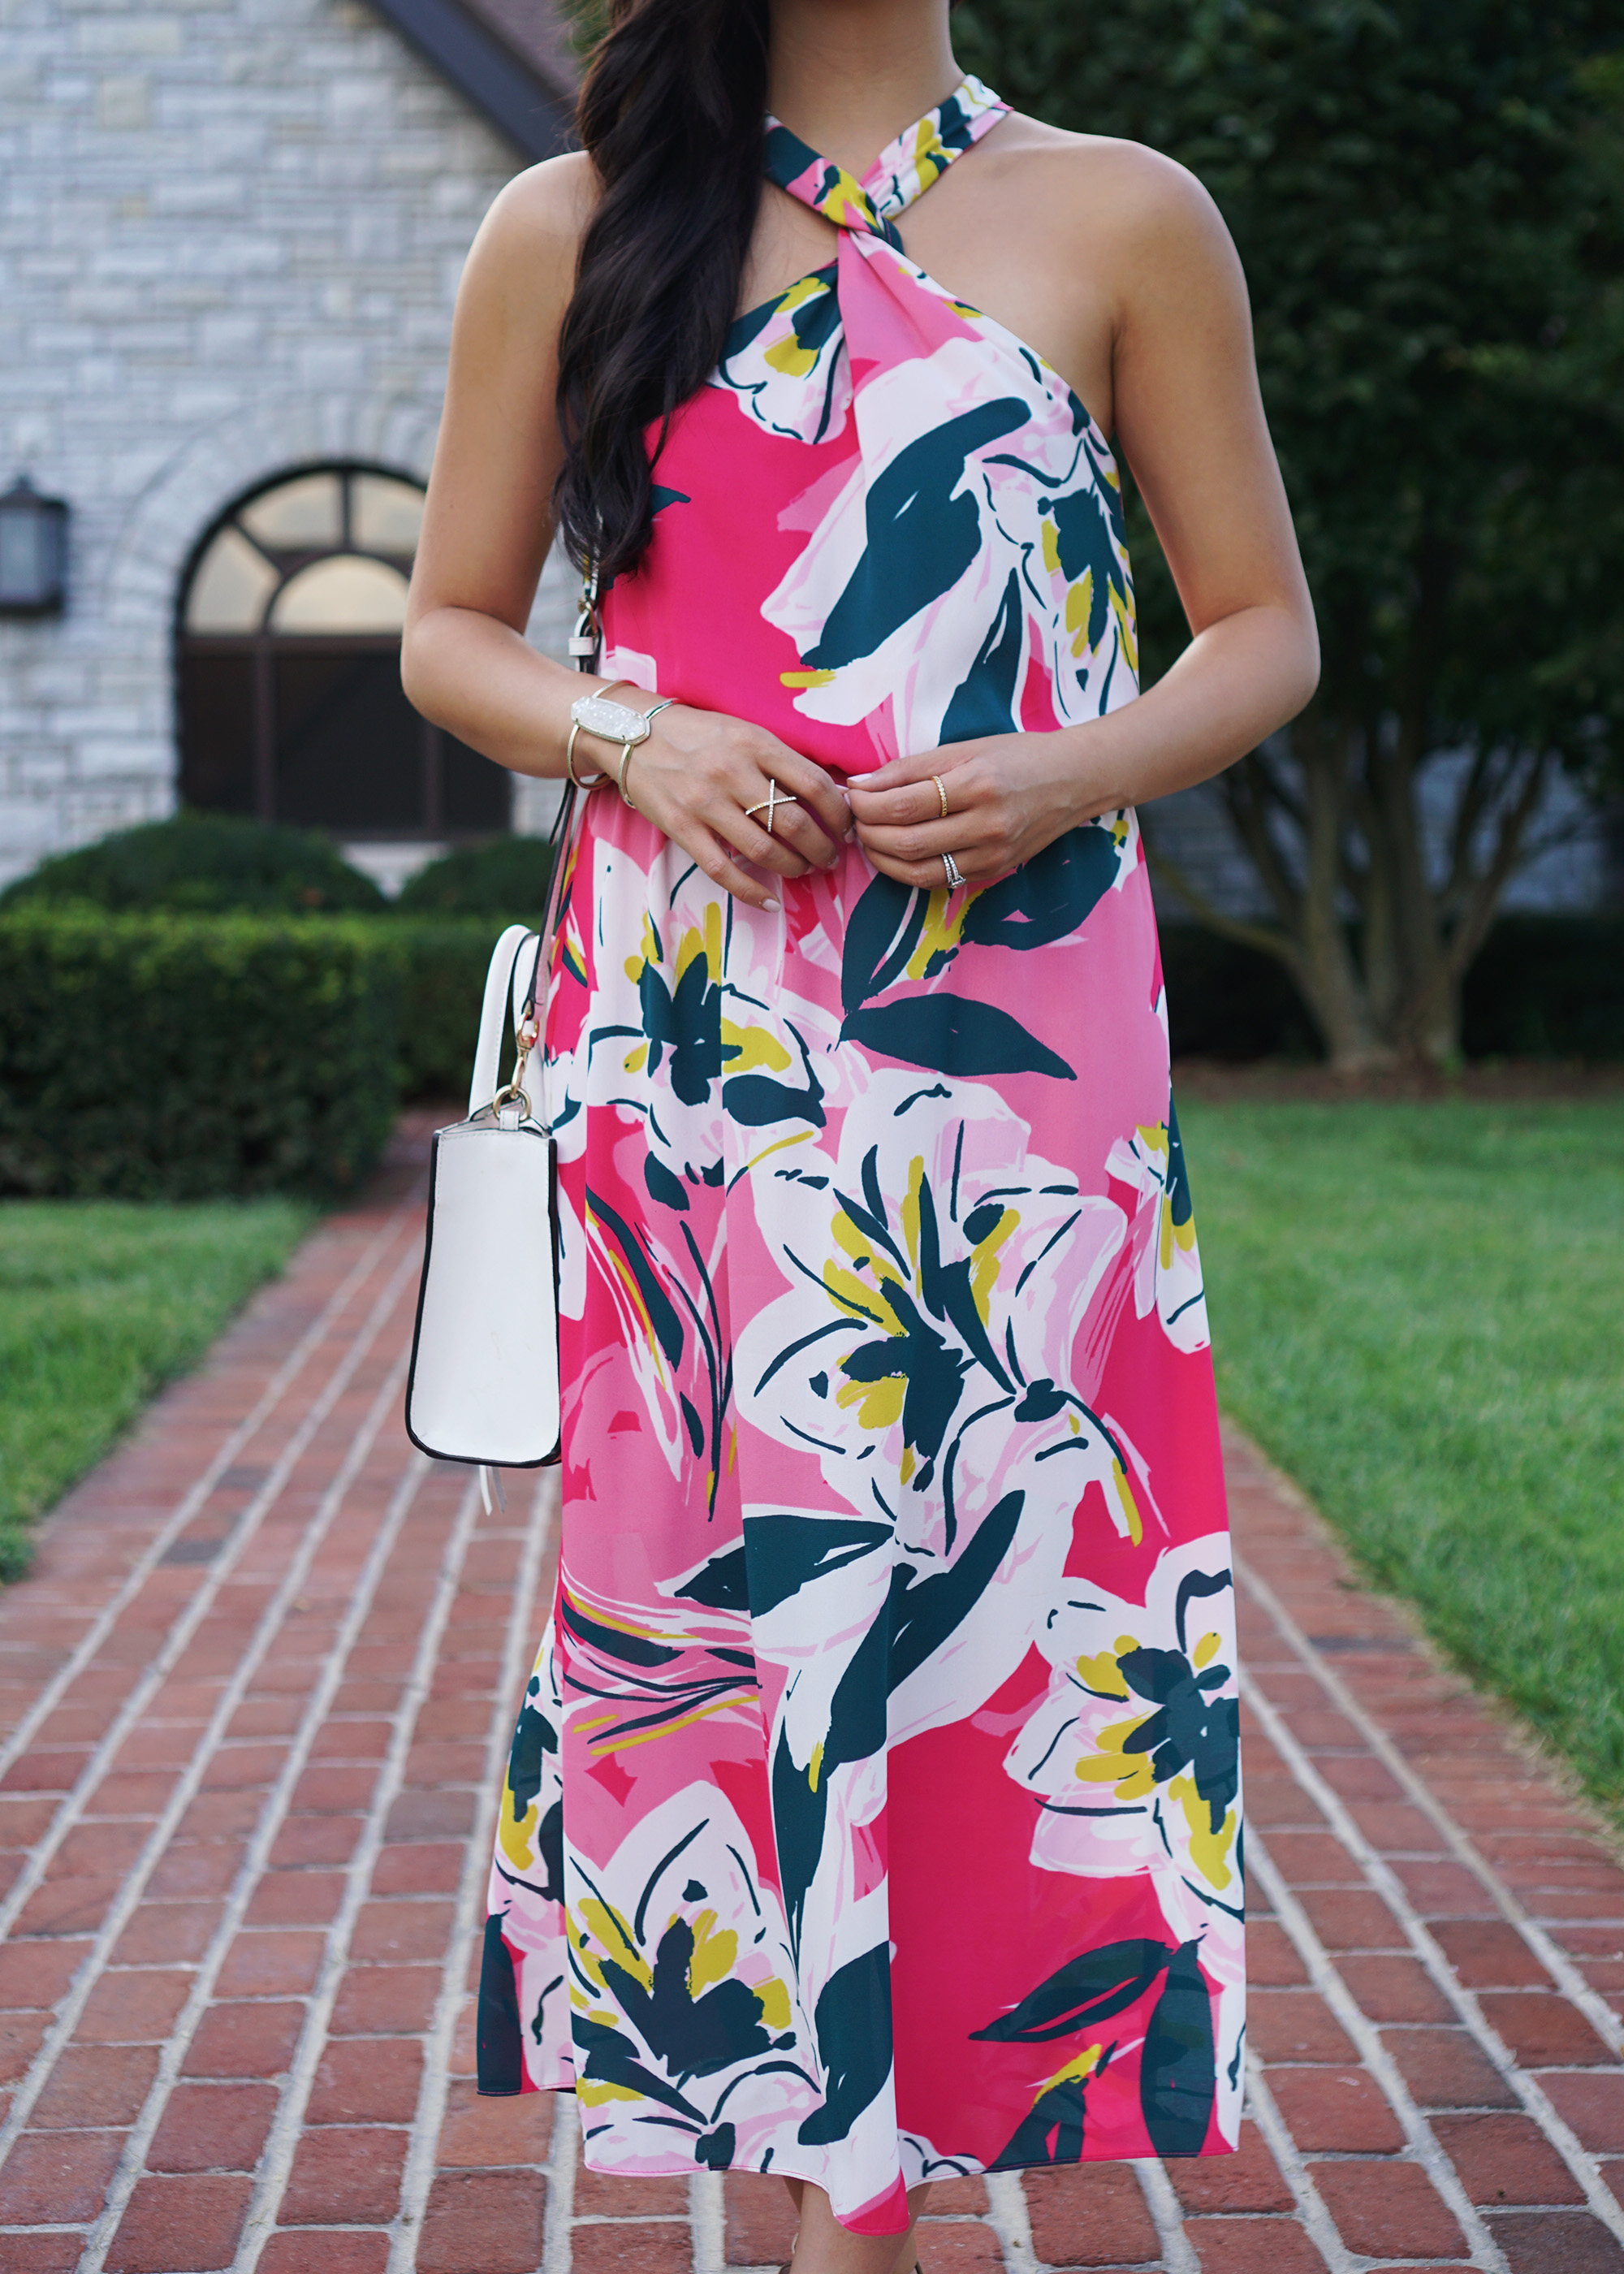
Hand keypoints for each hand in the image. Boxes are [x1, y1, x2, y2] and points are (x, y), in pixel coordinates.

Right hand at [602, 705, 852, 912]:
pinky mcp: (681, 828)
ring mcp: (705, 802)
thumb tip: (828, 796)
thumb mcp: (744, 732)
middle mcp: (731, 771)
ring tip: (803, 870)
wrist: (631, 733)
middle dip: (822, 848)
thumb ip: (780, 761)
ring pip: (764, 850)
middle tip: (829, 857)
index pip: (814, 785)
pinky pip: (723, 871)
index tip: (846, 828)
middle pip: (794, 823)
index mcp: (755, 743)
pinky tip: (770, 901)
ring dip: (793, 868)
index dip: (838, 814)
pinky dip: (752, 892)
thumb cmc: (698, 734)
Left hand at [847, 732, 1093, 889]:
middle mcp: (986, 825)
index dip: (866, 804)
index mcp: (977, 785)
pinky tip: (895, 853)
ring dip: (882, 858)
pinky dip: (907, 870)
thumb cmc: (1017, 756)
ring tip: (868, 838)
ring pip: (918, 871)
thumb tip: (860, 784)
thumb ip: (911, 768)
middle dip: (868, 832)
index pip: (903, 805)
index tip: (851, 795)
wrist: (1074, 780)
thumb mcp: (965, 749)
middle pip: (906, 842)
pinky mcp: (993, 871)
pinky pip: (938, 880)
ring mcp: (991, 854)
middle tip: (854, 818)